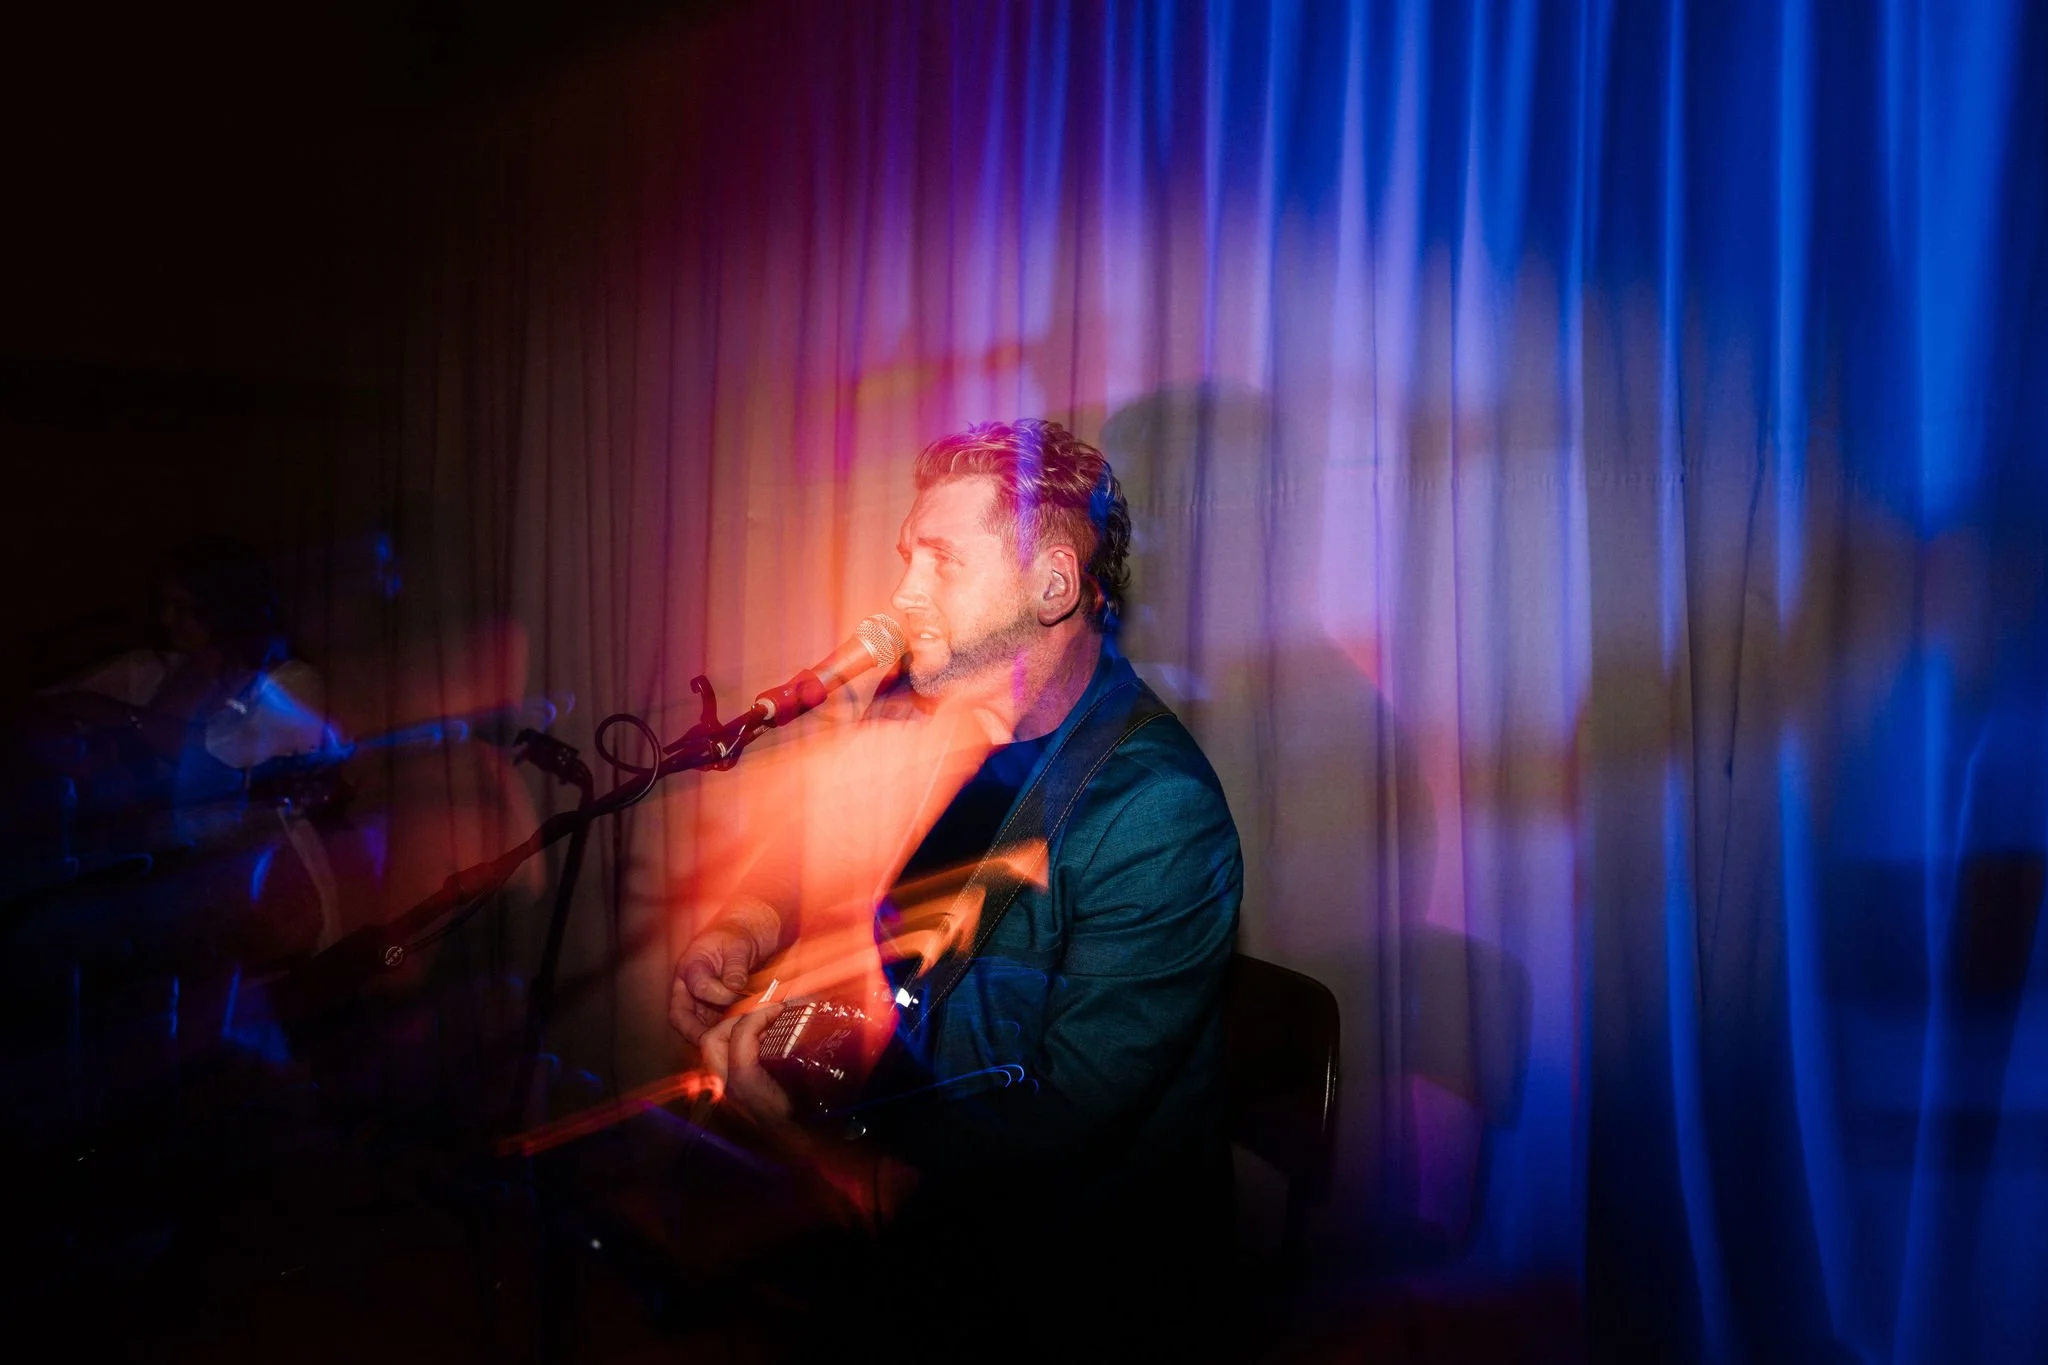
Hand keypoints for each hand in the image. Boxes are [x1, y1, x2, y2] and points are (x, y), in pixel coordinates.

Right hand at [668, 921, 762, 1044]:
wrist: (750, 938)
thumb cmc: (739, 936)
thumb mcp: (738, 945)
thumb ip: (735, 966)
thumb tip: (734, 986)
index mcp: (691, 967)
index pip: (696, 987)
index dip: (718, 994)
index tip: (739, 992)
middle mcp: (690, 989)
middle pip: (683, 1017)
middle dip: (700, 1032)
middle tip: (723, 1040)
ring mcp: (701, 1003)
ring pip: (698, 1028)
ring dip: (715, 1036)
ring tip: (737, 1038)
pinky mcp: (715, 1013)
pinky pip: (715, 1030)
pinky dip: (727, 1035)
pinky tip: (745, 1036)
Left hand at [698, 1002, 806, 1150]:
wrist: (800, 1160)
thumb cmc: (808, 1128)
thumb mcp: (810, 1089)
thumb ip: (805, 1056)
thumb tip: (801, 1020)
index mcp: (746, 1085)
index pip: (740, 1035)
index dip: (760, 1014)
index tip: (781, 1009)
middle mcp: (729, 1089)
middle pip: (713, 1041)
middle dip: (736, 1021)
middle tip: (764, 1016)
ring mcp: (727, 1095)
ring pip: (714, 1053)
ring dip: (734, 1034)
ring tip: (763, 1029)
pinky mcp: (732, 1099)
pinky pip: (725, 1065)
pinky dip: (738, 1050)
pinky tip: (763, 1048)